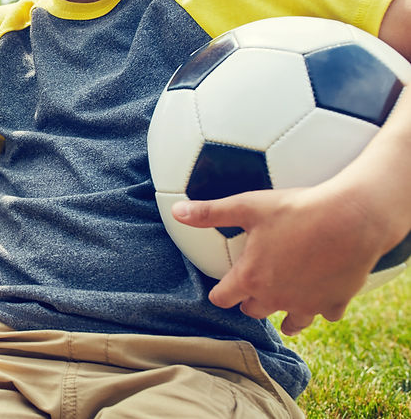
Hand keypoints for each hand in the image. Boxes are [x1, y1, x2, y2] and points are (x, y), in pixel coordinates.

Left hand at [172, 186, 382, 335]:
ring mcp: (307, 304)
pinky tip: (321, 294)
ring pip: (290, 322)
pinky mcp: (335, 303)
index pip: (222, 299)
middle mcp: (276, 298)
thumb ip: (209, 212)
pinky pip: (325, 314)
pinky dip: (321, 306)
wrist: (351, 218)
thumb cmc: (296, 209)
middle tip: (252, 288)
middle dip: (250, 300)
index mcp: (250, 278)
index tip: (221, 288)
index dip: (220, 293)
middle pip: (254, 311)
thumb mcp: (247, 206)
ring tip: (282, 304)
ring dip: (283, 313)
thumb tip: (176, 211)